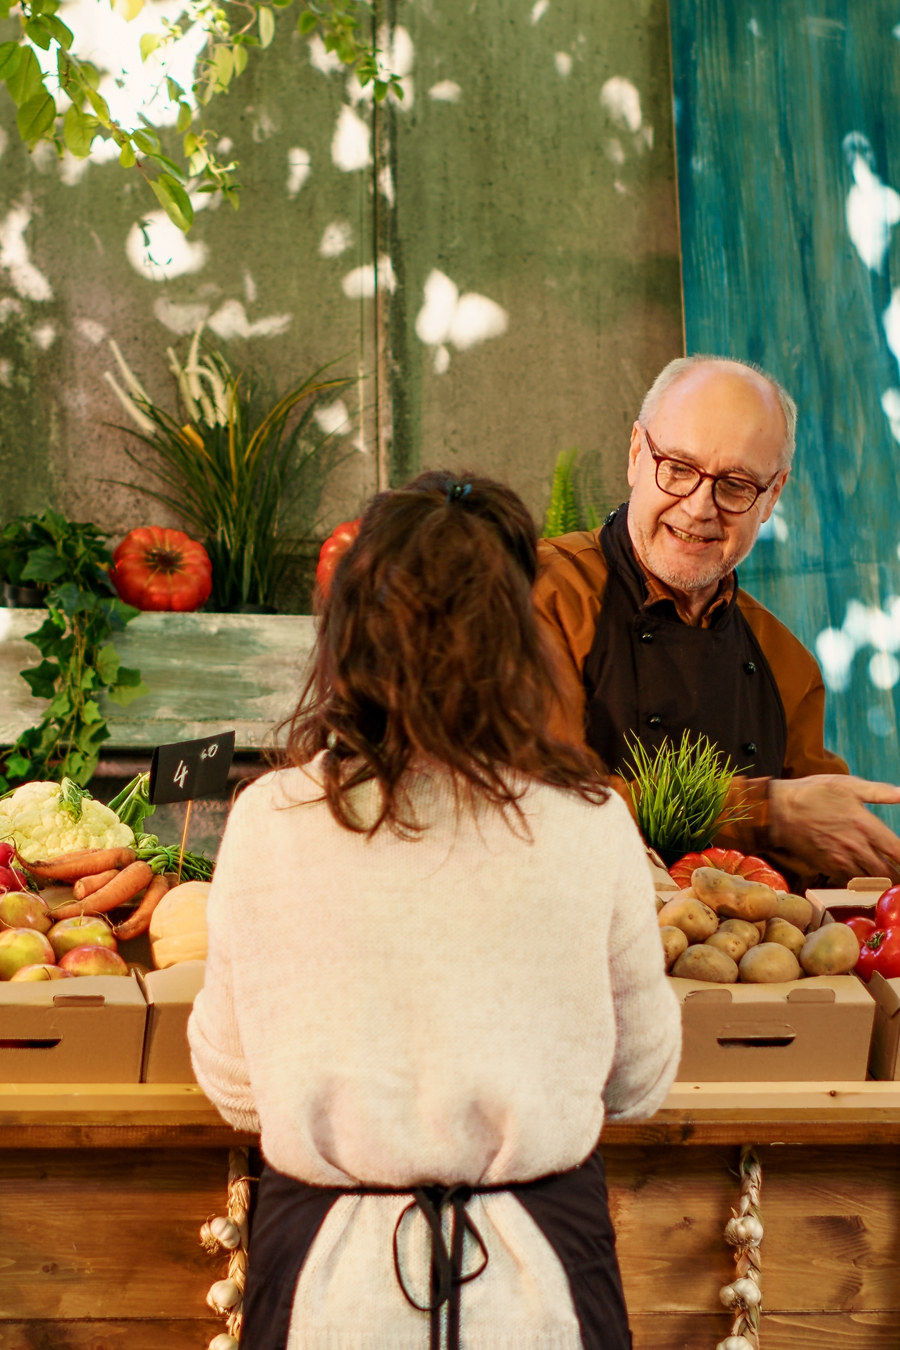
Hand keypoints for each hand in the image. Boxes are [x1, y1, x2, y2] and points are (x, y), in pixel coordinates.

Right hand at [768, 775, 899, 882]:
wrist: (778, 812)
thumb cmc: (812, 794)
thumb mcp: (847, 785)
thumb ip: (879, 792)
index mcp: (865, 825)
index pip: (899, 852)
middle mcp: (856, 847)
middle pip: (889, 875)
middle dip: (899, 877)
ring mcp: (841, 861)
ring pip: (872, 882)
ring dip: (883, 882)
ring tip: (890, 880)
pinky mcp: (829, 869)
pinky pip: (853, 883)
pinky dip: (864, 883)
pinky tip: (868, 877)